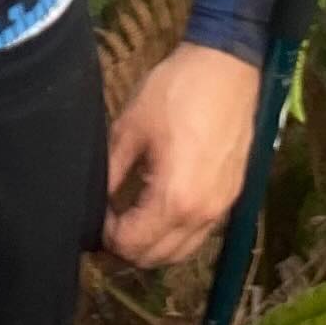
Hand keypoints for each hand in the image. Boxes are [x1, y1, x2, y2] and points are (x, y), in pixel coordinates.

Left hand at [104, 39, 259, 266]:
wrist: (229, 65)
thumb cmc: (177, 91)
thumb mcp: (130, 128)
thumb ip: (110, 173)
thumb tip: (94, 202)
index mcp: (176, 200)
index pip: (132, 245)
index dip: (106, 236)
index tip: (95, 213)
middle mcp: (203, 215)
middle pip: (157, 258)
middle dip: (127, 246)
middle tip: (107, 219)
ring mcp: (222, 209)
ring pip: (180, 252)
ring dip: (152, 245)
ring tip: (130, 216)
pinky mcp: (231, 197)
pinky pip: (198, 233)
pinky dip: (174, 233)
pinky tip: (158, 207)